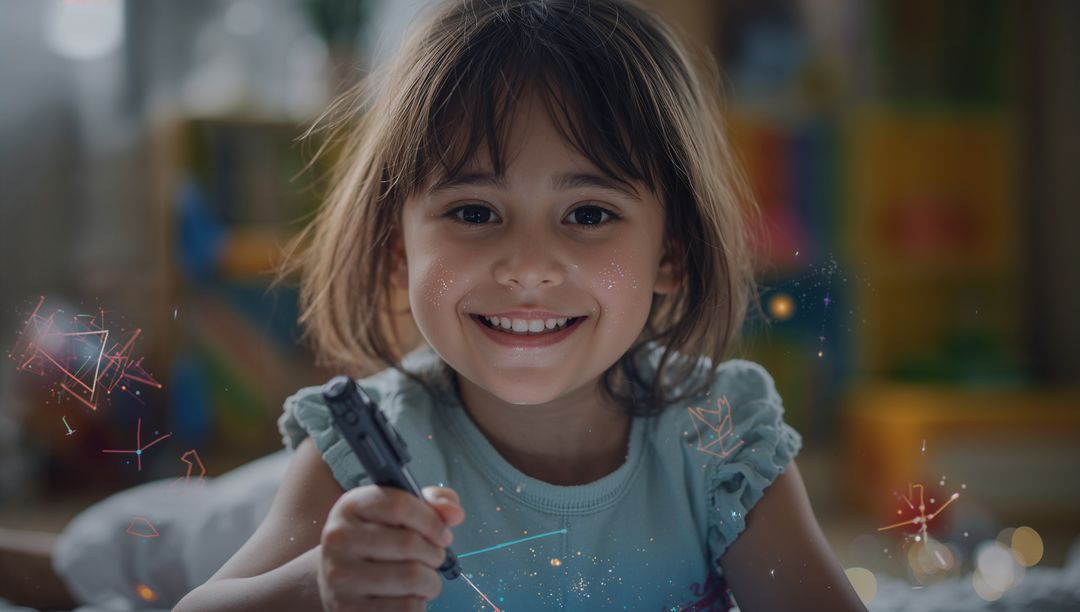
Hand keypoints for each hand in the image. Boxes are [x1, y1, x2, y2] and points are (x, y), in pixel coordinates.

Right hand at [318, 485, 464, 611]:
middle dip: (434, 554)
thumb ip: (432, 503)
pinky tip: (408, 596)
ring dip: (430, 581)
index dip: (432, 521)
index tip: (443, 535)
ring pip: (411, 578)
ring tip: (424, 578)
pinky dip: (418, 603)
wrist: (339, 574)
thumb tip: (455, 513)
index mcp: (351, 506)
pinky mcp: (348, 609)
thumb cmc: (379, 537)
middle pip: (409, 544)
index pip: (400, 505)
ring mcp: (339, 576)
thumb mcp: (399, 511)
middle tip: (434, 558)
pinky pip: (405, 608)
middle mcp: (338, 538)